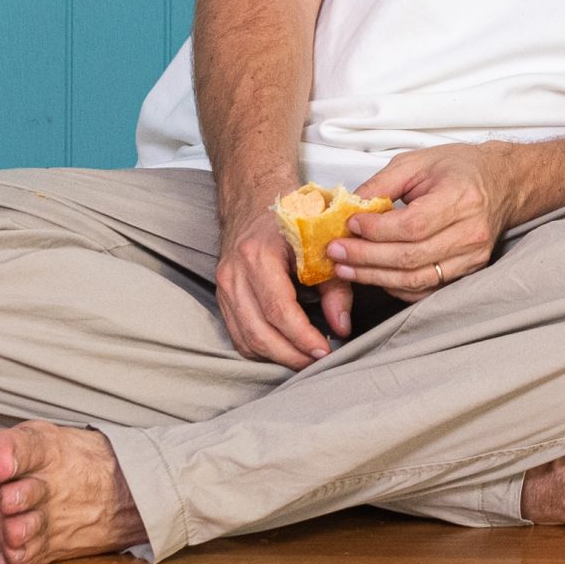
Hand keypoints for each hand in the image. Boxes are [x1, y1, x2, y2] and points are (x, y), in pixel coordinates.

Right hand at [214, 194, 331, 368]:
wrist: (257, 201)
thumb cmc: (293, 218)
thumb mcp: (321, 245)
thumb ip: (335, 286)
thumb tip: (342, 327)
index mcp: (260, 255)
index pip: (279, 310)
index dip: (302, 337)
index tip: (324, 351)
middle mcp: (235, 273)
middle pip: (259, 332)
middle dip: (290, 354)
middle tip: (317, 362)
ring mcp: (224, 287)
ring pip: (246, 339)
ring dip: (276, 356)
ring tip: (304, 359)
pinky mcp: (222, 297)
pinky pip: (238, 335)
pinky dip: (260, 348)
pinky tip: (283, 348)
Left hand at [328, 143, 528, 307]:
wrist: (504, 183)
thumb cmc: (460, 168)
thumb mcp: (419, 161)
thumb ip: (383, 183)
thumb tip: (349, 207)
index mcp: (462, 198)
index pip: (412, 226)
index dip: (376, 230)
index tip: (349, 224)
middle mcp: (471, 233)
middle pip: (410, 258)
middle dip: (366, 258)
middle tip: (335, 252)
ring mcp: (472, 258)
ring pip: (416, 280)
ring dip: (375, 277)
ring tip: (345, 269)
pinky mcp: (467, 273)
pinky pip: (425, 290)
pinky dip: (395, 287)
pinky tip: (373, 276)